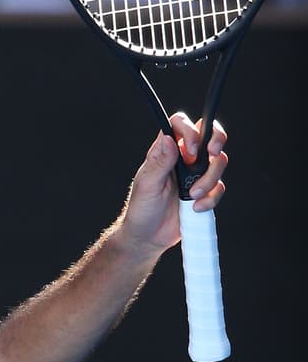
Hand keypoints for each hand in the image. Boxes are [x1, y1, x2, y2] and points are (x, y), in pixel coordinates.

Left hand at [120, 112, 228, 254]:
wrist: (149, 236)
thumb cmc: (141, 208)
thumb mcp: (147, 184)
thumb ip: (160, 162)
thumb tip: (168, 138)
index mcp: (164, 151)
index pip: (180, 125)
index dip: (191, 130)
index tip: (191, 150)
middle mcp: (182, 158)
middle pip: (209, 136)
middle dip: (216, 141)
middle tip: (211, 155)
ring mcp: (195, 174)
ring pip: (218, 162)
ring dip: (209, 180)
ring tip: (192, 196)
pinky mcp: (205, 191)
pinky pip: (219, 187)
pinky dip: (211, 198)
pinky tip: (195, 208)